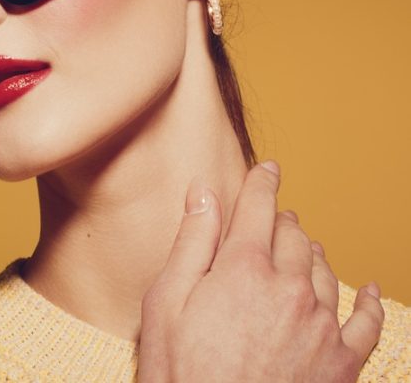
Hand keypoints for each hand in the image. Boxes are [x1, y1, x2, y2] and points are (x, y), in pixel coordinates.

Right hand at [137, 161, 384, 381]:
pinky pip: (365, 322)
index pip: (258, 208)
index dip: (262, 183)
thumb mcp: (167, 301)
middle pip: (292, 236)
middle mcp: (289, 288)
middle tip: (274, 217)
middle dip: (281, 220)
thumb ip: (192, 243)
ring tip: (303, 247)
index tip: (268, 169)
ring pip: (322, 269)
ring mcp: (320, 325)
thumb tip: (203, 193)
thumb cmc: (182, 371)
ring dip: (310, 252)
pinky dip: (367, 301)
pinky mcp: (340, 361)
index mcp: (244, 268)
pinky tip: (367, 290)